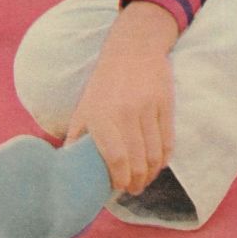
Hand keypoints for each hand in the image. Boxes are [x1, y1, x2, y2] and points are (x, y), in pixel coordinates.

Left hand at [64, 1, 178, 195]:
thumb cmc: (105, 83)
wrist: (133, 49)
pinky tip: (158, 164)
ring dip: (151, 173)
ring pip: (155, 154)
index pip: (116, 159)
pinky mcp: (165, 104)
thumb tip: (67, 169)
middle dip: (137, 182)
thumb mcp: (84, 107)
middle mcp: (125, 113)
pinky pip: (168, 140)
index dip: (120, 180)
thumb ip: (76, 138)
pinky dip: (164, 158)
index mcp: (101, 116)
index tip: (119, 188)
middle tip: (134, 188)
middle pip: (138, 161)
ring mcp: (147, 108)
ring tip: (145, 179)